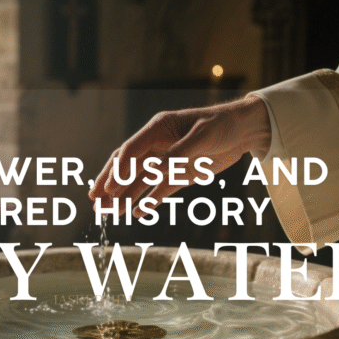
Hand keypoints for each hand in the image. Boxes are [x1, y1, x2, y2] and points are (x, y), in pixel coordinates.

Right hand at [88, 95, 270, 216]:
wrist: (244, 130)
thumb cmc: (222, 125)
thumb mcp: (202, 137)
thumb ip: (178, 153)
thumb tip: (156, 169)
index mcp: (158, 129)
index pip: (131, 150)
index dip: (117, 169)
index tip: (107, 188)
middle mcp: (158, 145)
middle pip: (127, 166)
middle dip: (109, 183)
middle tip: (93, 200)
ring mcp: (167, 161)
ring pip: (139, 181)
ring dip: (124, 196)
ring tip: (108, 213)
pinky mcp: (179, 174)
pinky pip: (159, 190)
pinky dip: (148, 201)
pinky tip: (137, 213)